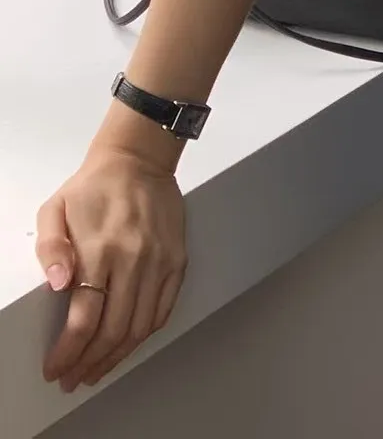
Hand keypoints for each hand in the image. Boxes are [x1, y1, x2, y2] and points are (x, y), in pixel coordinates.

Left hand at [37, 144, 186, 391]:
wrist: (139, 160)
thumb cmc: (93, 186)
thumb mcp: (55, 209)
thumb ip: (50, 248)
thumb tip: (58, 283)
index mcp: (101, 249)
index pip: (85, 317)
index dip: (68, 352)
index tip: (55, 368)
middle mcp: (134, 259)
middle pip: (113, 330)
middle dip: (90, 363)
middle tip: (73, 378)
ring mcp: (160, 261)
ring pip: (140, 326)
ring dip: (117, 356)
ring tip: (97, 369)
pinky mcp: (177, 260)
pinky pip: (163, 309)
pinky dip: (145, 334)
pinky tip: (128, 343)